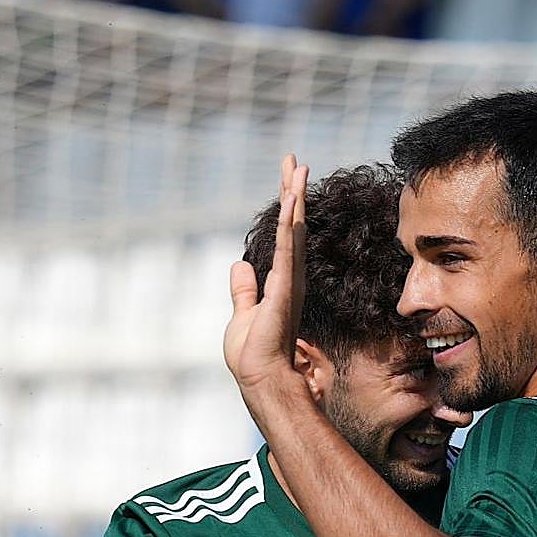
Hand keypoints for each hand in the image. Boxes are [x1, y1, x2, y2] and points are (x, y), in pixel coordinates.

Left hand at [224, 154, 307, 392]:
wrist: (261, 377)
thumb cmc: (253, 354)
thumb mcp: (242, 315)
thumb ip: (243, 290)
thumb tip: (239, 265)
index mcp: (282, 281)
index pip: (284, 236)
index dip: (287, 207)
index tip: (289, 178)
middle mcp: (291, 276)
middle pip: (293, 224)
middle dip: (294, 190)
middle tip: (295, 159)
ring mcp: (290, 280)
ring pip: (293, 230)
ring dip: (295, 197)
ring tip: (297, 167)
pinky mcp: (284, 287)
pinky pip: (287, 248)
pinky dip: (289, 222)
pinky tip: (292, 199)